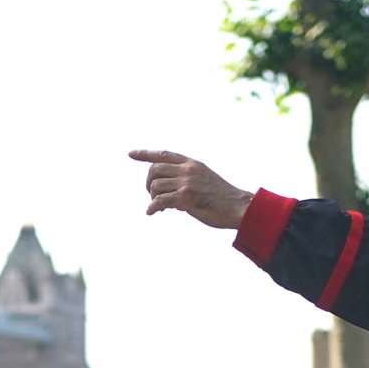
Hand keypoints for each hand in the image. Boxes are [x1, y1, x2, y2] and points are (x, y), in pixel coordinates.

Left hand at [128, 150, 253, 227]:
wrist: (237, 207)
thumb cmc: (222, 198)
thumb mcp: (205, 180)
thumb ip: (186, 180)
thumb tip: (167, 193)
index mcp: (192, 164)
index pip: (163, 154)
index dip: (145, 154)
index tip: (131, 154)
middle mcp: (187, 170)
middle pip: (154, 170)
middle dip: (148, 183)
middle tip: (152, 195)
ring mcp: (186, 183)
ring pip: (155, 186)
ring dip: (153, 197)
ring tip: (160, 207)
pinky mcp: (185, 198)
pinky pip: (159, 201)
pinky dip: (152, 207)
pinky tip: (152, 213)